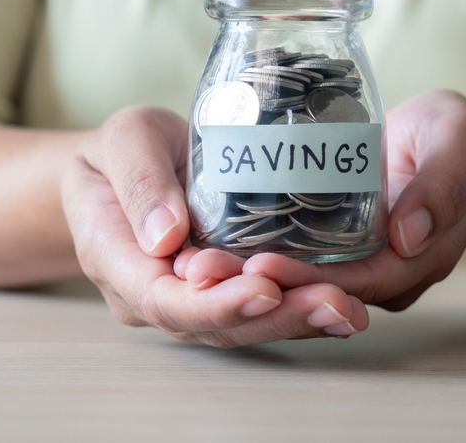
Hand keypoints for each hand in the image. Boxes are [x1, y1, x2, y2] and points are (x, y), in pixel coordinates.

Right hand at [61, 105, 368, 345]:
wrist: (119, 167)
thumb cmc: (117, 152)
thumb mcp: (122, 142)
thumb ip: (140, 181)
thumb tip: (166, 235)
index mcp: (118, 261)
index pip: (166, 301)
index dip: (218, 304)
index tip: (265, 290)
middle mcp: (152, 294)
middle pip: (214, 323)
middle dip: (275, 318)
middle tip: (332, 304)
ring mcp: (187, 298)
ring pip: (241, 323)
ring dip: (296, 320)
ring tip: (348, 310)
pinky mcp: (219, 289)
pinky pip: (257, 308)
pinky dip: (299, 308)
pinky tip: (344, 307)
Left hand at [188, 91, 465, 309]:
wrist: (446, 140)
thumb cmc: (456, 137)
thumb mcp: (461, 143)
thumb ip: (444, 184)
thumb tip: (407, 235)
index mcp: (414, 260)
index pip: (357, 284)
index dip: (309, 281)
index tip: (261, 264)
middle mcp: (378, 272)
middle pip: (315, 290)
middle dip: (258, 286)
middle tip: (201, 269)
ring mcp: (352, 261)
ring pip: (296, 279)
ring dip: (245, 276)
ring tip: (192, 263)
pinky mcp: (330, 242)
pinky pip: (290, 255)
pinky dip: (250, 253)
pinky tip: (208, 243)